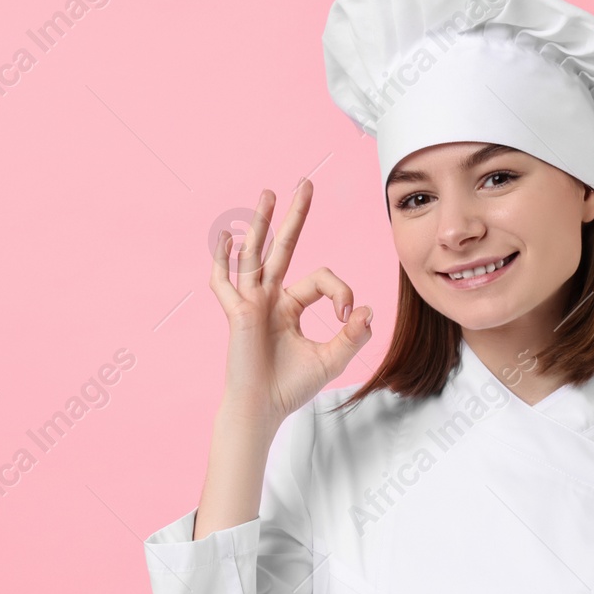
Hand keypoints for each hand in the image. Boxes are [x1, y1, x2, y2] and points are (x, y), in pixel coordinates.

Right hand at [210, 179, 374, 425]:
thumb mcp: (331, 360)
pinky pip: (225, 283)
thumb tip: (368, 309)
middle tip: (306, 184)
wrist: (263, 409)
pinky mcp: (236, 314)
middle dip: (295, 217)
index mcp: (290, 307)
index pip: (320, 279)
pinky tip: (228, 238)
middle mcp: (269, 299)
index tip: (348, 315)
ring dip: (263, 223)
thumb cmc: (291, 387)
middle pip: (283, 248)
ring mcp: (250, 303)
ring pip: (257, 254)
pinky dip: (224, 261)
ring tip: (269, 193)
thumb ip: (352, 335)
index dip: (341, 290)